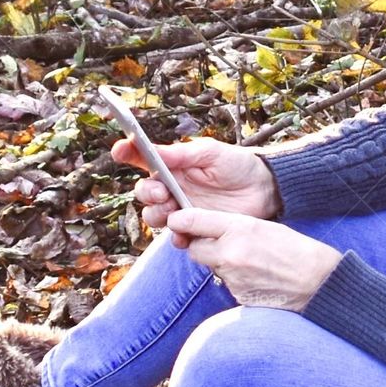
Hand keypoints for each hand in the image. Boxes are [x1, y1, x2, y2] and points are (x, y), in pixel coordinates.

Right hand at [110, 137, 281, 245]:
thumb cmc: (238, 165)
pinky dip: (175, 236)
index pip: (143, 159)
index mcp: (174, 165)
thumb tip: (153, 151)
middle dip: (147, 192)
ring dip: (158, 214)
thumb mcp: (212, 153)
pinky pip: (175, 237)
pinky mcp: (194, 229)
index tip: (119, 149)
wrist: (265, 190)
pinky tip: (183, 233)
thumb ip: (182, 155)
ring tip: (174, 210)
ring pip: (154, 216)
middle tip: (163, 192)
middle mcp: (173, 188)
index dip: (127, 153)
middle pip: (144, 192)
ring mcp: (182, 210)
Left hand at [166, 208, 342, 310]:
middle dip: (202, 246)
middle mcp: (230, 252)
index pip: (193, 221)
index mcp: (239, 228)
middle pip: (194, 248)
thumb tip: (202, 230)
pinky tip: (255, 276)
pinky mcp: (235, 295)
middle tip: (220, 244)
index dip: (182, 220)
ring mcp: (232, 276)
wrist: (315, 281)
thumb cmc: (293, 249)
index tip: (177, 220)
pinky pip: (224, 283)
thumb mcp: (263, 227)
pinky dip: (234, 279)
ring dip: (219, 263)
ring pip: (210, 266)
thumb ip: (231, 227)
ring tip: (248, 261)